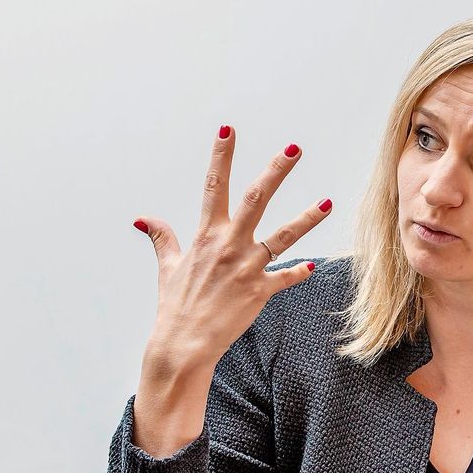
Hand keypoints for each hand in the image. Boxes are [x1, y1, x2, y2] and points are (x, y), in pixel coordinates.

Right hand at [136, 126, 332, 370]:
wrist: (183, 343)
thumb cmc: (175, 305)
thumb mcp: (167, 268)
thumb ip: (163, 239)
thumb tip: (144, 219)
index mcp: (206, 235)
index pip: (214, 186)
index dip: (220, 156)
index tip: (228, 129)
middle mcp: (229, 246)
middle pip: (255, 199)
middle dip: (275, 172)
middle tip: (293, 149)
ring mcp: (247, 268)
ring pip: (283, 236)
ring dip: (307, 219)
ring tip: (327, 204)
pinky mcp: (260, 292)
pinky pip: (285, 278)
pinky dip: (299, 273)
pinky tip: (312, 266)